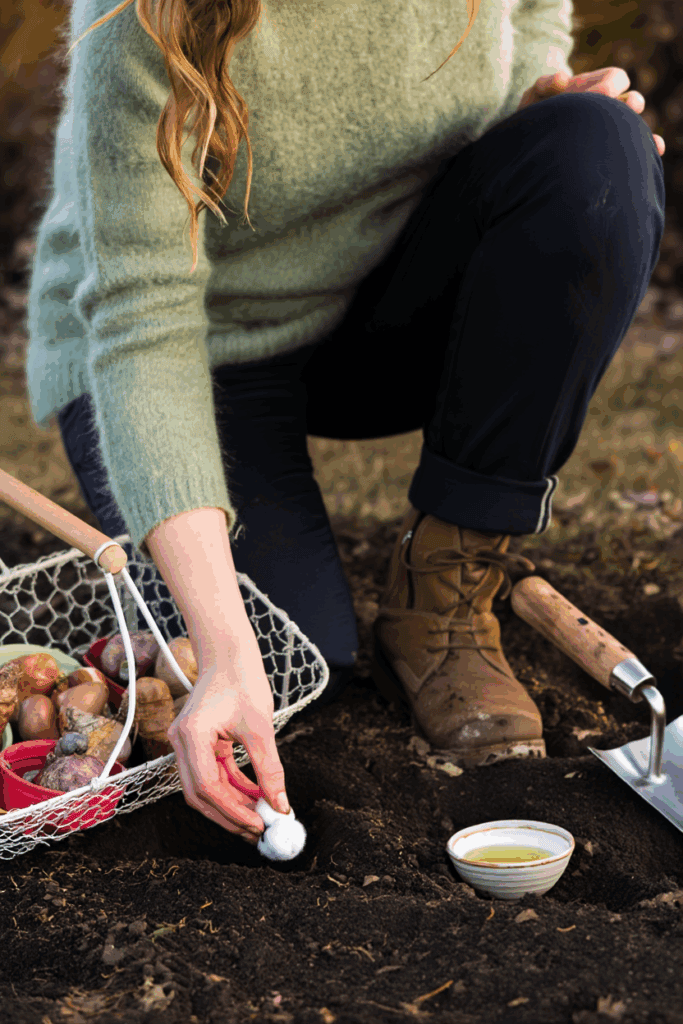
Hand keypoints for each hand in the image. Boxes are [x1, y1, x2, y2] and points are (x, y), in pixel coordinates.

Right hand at [167, 633, 289, 845]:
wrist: (228, 652)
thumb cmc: (243, 679)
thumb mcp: (260, 726)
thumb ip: (269, 769)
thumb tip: (281, 805)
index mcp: (191, 735)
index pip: (207, 786)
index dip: (232, 811)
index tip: (259, 824)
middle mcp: (180, 742)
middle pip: (199, 795)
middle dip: (229, 816)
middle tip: (258, 831)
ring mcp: (186, 744)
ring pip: (205, 789)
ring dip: (232, 804)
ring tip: (261, 816)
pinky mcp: (196, 744)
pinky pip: (212, 774)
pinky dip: (232, 788)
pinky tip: (255, 795)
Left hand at [518, 67, 664, 157]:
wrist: (530, 149)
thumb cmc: (533, 120)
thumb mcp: (533, 101)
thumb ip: (544, 85)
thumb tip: (564, 79)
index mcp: (594, 89)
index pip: (616, 78)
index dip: (610, 85)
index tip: (596, 97)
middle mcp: (608, 108)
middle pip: (632, 100)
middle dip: (628, 104)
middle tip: (613, 113)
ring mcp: (611, 130)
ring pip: (635, 124)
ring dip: (635, 126)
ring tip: (627, 133)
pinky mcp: (612, 151)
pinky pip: (639, 146)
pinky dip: (650, 145)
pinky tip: (655, 149)